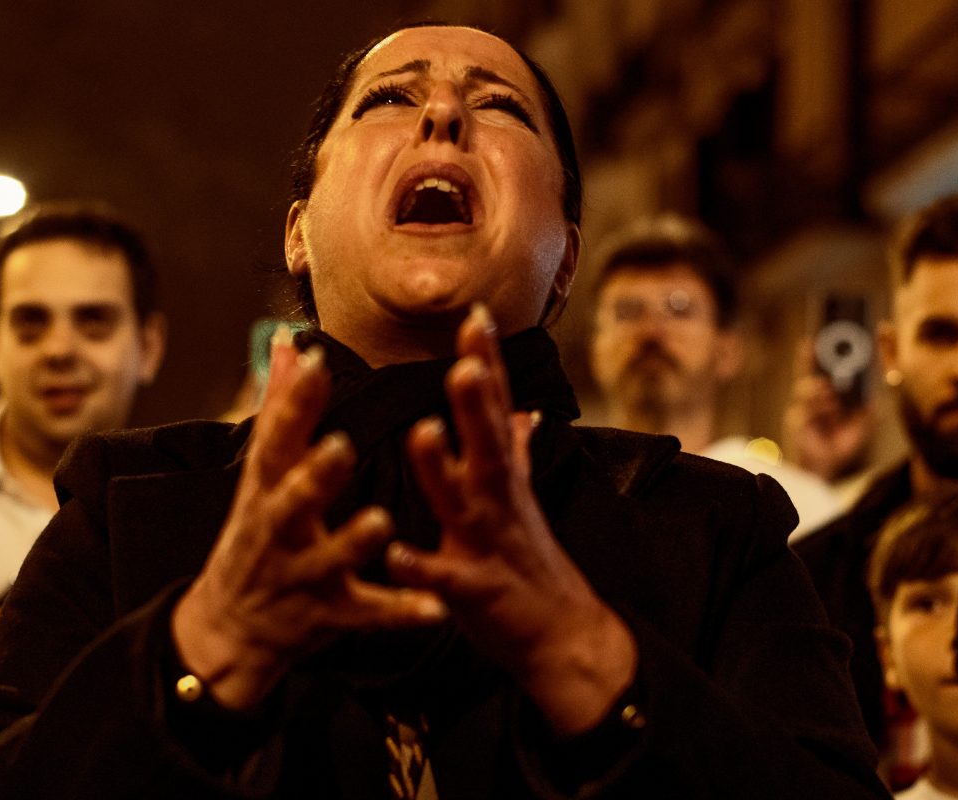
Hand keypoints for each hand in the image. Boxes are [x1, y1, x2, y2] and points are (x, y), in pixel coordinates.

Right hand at [172, 331, 447, 711]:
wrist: (229, 631)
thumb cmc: (256, 537)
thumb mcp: (260, 475)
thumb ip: (280, 408)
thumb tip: (288, 340)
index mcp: (266, 490)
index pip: (275, 441)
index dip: (293, 404)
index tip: (316, 363)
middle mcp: (280, 531)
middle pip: (291, 502)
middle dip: (313, 477)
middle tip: (341, 446)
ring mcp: (304, 577)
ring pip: (329, 560)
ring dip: (352, 542)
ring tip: (380, 520)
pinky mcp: (330, 617)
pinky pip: (368, 615)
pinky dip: (400, 613)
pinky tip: (435, 608)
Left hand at [387, 306, 636, 735]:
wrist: (562, 637)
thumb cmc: (528, 562)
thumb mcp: (522, 498)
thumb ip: (515, 450)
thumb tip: (522, 409)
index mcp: (502, 476)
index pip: (495, 409)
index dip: (488, 363)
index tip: (476, 315)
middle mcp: (497, 499)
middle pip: (487, 442)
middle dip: (476, 401)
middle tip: (465, 359)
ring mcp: (487, 542)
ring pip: (463, 498)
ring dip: (442, 467)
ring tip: (422, 431)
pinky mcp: (474, 590)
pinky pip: (444, 576)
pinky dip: (420, 564)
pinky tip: (395, 552)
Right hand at [781, 339, 873, 481]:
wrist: (826, 469)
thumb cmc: (840, 445)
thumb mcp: (862, 426)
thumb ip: (870, 410)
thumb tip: (879, 394)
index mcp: (824, 398)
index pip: (818, 371)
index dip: (815, 356)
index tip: (815, 339)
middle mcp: (810, 401)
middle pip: (805, 374)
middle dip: (807, 360)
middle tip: (811, 346)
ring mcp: (801, 411)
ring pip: (803, 389)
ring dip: (817, 388)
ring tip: (831, 389)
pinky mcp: (795, 424)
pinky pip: (803, 410)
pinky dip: (818, 407)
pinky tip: (830, 407)